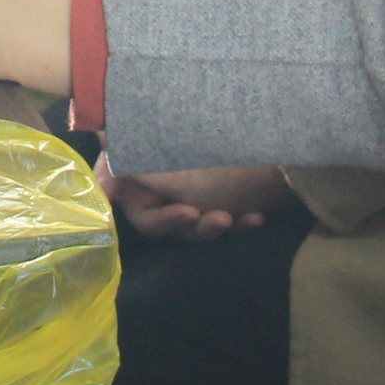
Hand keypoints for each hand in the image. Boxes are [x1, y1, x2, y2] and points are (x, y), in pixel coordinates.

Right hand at [105, 164, 289, 242]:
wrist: (289, 160)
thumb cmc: (225, 165)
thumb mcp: (172, 173)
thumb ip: (126, 170)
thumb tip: (95, 165)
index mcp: (144, 159)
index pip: (128, 198)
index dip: (155, 212)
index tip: (184, 213)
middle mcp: (162, 168)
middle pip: (159, 215)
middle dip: (189, 223)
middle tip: (217, 219)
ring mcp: (192, 180)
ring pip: (189, 221)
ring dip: (213, 225)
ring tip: (236, 219)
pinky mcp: (220, 190)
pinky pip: (216, 215)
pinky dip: (235, 220)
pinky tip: (256, 218)